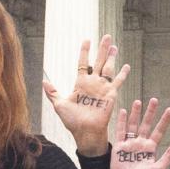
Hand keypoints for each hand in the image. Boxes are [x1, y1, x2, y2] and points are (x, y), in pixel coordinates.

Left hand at [44, 35, 129, 156]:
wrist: (85, 132)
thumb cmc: (72, 121)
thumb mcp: (59, 104)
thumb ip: (53, 92)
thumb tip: (44, 81)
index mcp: (80, 83)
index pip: (83, 62)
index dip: (85, 51)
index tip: (87, 40)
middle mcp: (92, 83)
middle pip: (98, 61)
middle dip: (102, 49)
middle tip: (107, 36)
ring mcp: (102, 88)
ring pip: (108, 68)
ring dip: (111, 57)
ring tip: (114, 45)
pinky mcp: (110, 95)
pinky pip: (117, 82)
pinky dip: (122, 74)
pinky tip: (126, 65)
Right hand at [109, 98, 169, 168]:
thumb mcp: (159, 168)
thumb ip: (168, 155)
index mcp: (151, 149)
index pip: (159, 131)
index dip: (164, 120)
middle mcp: (140, 144)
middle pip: (146, 124)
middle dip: (150, 112)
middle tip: (154, 100)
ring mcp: (129, 144)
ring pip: (133, 125)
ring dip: (136, 114)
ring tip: (138, 101)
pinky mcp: (119, 147)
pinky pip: (120, 131)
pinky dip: (122, 121)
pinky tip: (124, 111)